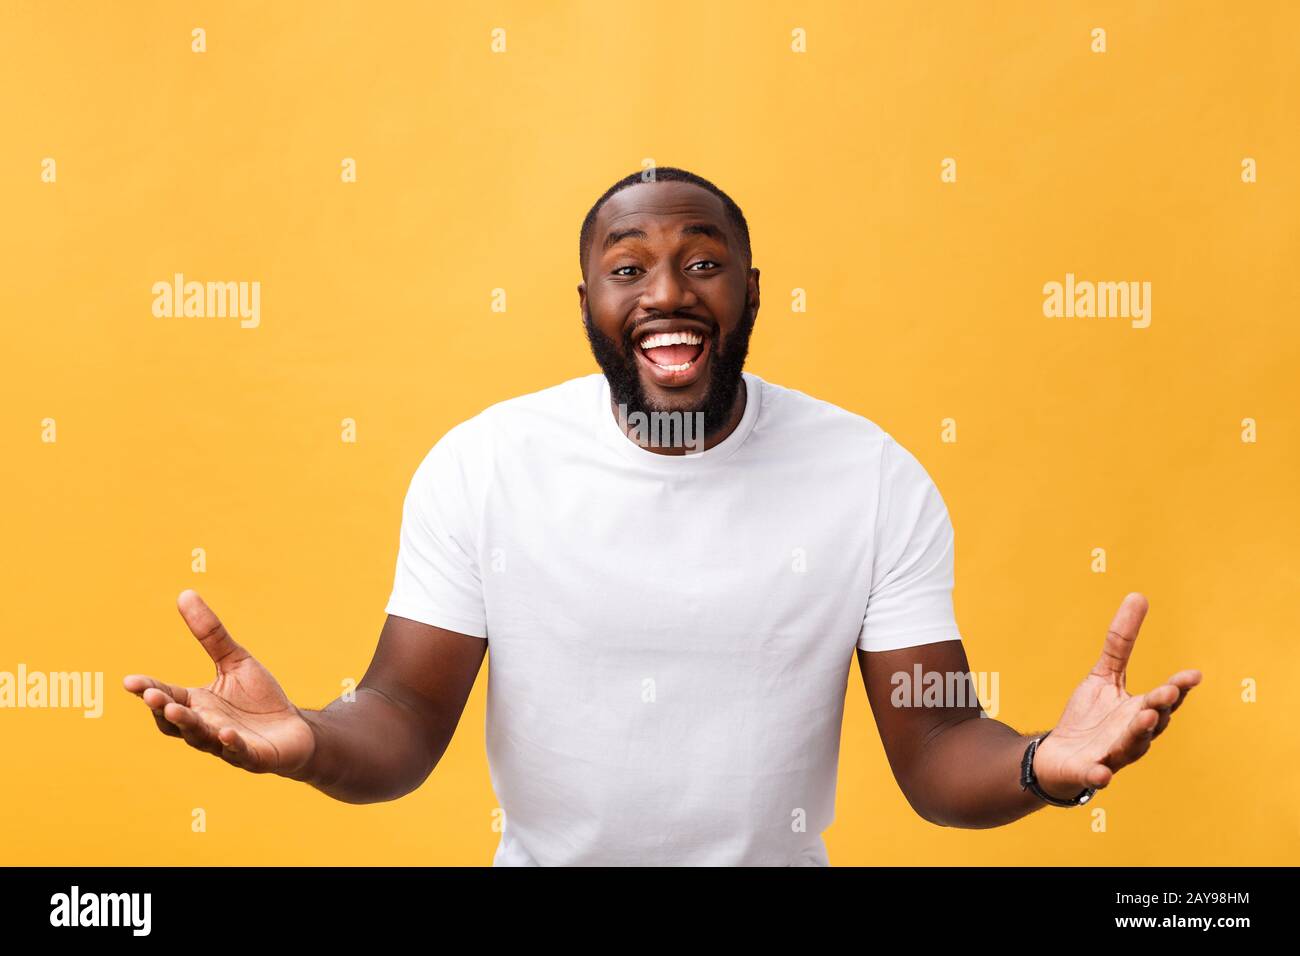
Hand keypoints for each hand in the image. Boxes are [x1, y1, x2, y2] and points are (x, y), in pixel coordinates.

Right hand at [123, 590, 315, 776]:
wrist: (294, 730)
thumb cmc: (259, 699)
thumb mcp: (235, 660)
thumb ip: (210, 634)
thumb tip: (184, 594)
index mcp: (197, 704)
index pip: (166, 697)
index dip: (148, 690)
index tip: (130, 681)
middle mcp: (205, 726)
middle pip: (177, 721)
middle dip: (163, 709)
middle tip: (152, 696)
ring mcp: (226, 744)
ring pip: (202, 737)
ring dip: (190, 725)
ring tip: (177, 710)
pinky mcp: (253, 756)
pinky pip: (239, 753)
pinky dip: (231, 745)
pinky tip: (227, 734)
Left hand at [1031, 592, 1200, 800]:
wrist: (1059, 757)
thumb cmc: (1090, 717)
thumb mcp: (1103, 675)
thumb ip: (1120, 641)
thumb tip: (1138, 595)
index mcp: (1139, 712)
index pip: (1164, 700)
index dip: (1178, 689)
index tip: (1193, 674)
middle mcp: (1132, 735)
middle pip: (1151, 723)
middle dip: (1160, 708)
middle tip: (1166, 693)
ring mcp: (1111, 755)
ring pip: (1129, 747)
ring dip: (1137, 734)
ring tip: (1144, 716)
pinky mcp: (1088, 772)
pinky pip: (1095, 777)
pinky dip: (1099, 776)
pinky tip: (1101, 774)